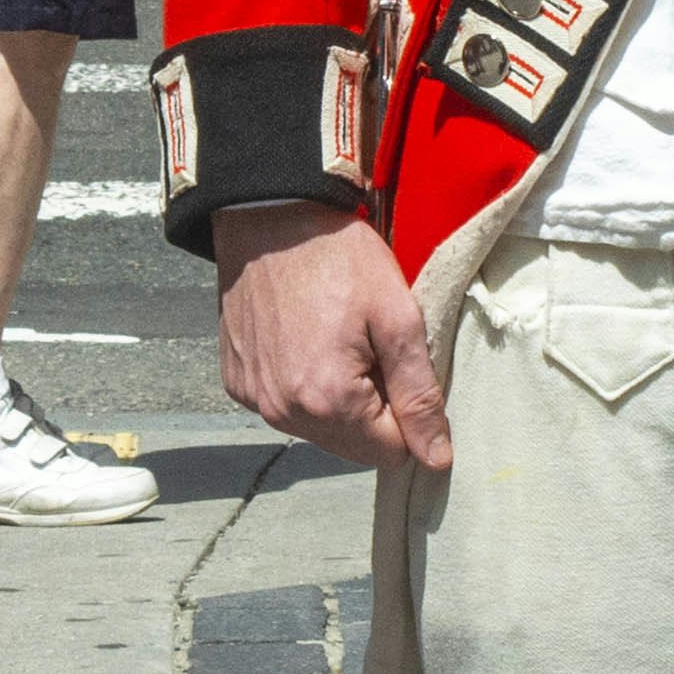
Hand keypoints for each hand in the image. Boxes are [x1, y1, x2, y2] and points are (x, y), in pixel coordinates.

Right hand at [214, 205, 449, 471]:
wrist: (269, 215)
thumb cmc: (339, 257)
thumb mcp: (398, 318)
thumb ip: (419, 395)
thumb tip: (436, 458)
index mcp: (328, 401)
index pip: (390, 453)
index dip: (407, 414)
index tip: (401, 367)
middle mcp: (283, 412)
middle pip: (352, 446)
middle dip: (373, 409)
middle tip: (370, 347)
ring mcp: (255, 398)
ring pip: (319, 428)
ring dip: (338, 399)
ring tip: (337, 339)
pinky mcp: (237, 381)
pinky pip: (285, 404)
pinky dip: (302, 383)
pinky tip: (304, 338)